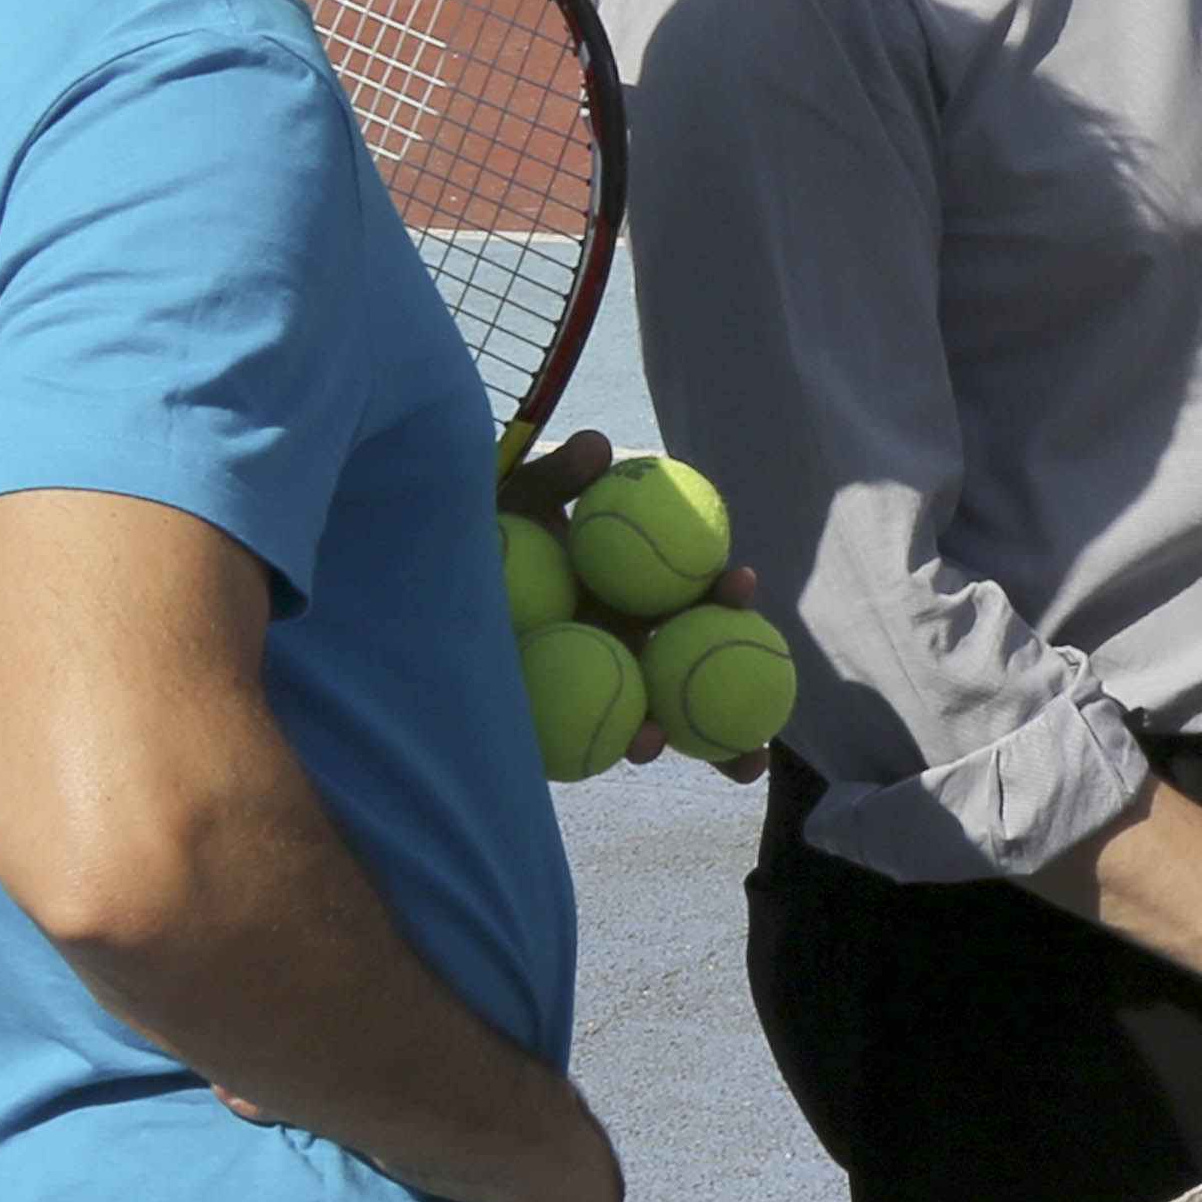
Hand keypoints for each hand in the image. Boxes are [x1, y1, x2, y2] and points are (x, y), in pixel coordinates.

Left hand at [493, 433, 778, 781]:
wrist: (421, 574)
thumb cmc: (482, 537)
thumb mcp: (517, 500)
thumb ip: (558, 478)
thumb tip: (599, 446)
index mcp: (628, 597)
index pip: (690, 597)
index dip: (724, 593)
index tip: (741, 578)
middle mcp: (621, 649)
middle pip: (694, 673)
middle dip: (747, 700)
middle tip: (780, 688)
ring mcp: (594, 689)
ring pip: (662, 718)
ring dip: (705, 737)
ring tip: (739, 754)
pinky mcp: (556, 727)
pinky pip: (601, 741)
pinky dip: (630, 743)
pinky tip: (647, 742)